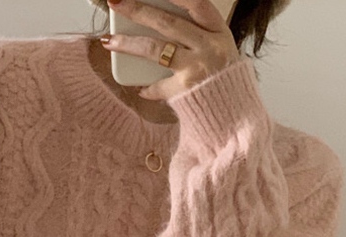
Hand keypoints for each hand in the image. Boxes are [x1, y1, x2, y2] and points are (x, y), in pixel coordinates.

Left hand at [103, 0, 239, 99]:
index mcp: (219, 32)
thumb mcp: (220, 50)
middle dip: (138, 10)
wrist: (235, 117)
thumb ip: (198, 36)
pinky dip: (147, 88)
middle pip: (167, 23)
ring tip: (109, 41)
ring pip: (156, 49)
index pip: (197, 3)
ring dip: (129, 44)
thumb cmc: (223, 81)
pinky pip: (158, 85)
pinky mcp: (185, 90)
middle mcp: (209, 47)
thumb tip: (159, 21)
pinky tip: (140, 88)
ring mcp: (197, 68)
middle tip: (116, 2)